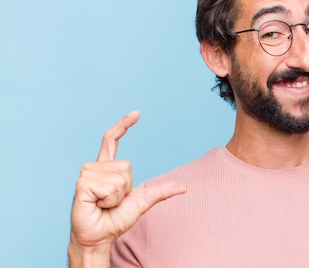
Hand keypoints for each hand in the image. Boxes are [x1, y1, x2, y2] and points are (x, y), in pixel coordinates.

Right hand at [68, 111, 186, 266]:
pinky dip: (109, 200)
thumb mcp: (142, 202)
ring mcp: (87, 175)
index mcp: (107, 168)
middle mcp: (95, 168)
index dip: (123, 126)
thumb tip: (183, 187)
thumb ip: (160, 192)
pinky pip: (109, 187)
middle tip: (112, 200)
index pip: (112, 140)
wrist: (100, 237)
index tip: (136, 114)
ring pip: (119, 178)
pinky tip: (98, 205)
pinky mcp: (82, 185)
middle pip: (127, 165)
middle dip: (126, 187)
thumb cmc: (116, 219)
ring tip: (104, 203)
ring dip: (116, 196)